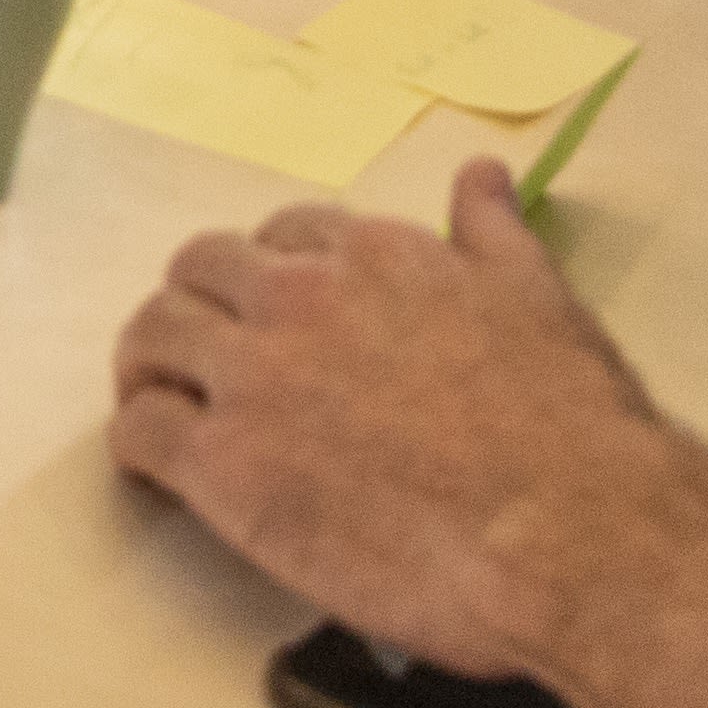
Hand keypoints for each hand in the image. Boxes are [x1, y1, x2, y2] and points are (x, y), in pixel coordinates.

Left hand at [110, 161, 707, 707]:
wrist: (566, 531)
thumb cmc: (569, 425)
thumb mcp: (540, 299)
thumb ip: (494, 235)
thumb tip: (482, 176)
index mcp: (372, 255)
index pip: (281, 238)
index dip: (272, 278)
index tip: (276, 321)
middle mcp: (298, 298)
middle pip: (198, 272)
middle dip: (197, 308)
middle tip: (204, 361)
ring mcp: (253, 380)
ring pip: (151, 338)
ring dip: (149, 364)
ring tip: (159, 403)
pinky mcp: (223, 467)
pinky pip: (140, 432)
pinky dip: (138, 445)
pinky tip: (157, 473)